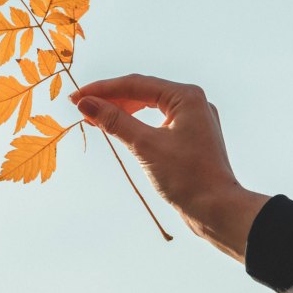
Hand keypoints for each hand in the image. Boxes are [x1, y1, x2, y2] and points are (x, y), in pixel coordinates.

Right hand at [69, 73, 269, 260]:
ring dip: (122, 111)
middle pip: (144, 92)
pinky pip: (158, 122)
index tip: (75, 97)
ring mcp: (194, 120)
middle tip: (81, 107)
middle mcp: (194, 103)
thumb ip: (115, 121)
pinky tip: (121, 130)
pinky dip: (137, 125)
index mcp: (187, 97)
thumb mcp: (145, 146)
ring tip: (95, 119)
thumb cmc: (187, 176)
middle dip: (111, 99)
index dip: (103, 90)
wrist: (217, 208)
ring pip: (151, 107)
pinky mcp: (191, 137)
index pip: (137, 84)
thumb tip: (86, 103)